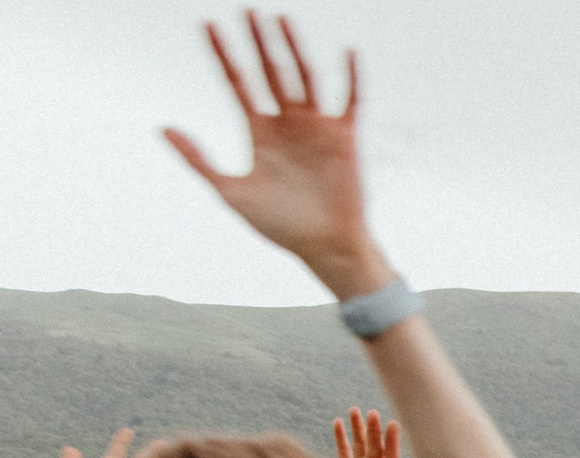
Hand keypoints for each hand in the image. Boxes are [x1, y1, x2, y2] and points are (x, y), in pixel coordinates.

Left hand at [166, 16, 390, 298]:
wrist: (325, 246)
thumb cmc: (280, 226)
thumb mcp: (230, 192)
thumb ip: (197, 158)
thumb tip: (163, 127)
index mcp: (259, 133)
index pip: (237, 83)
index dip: (222, 54)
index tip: (208, 25)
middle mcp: (287, 124)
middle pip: (269, 71)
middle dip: (256, 41)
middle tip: (246, 9)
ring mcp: (317, 128)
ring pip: (303, 77)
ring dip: (292, 48)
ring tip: (281, 18)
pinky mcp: (345, 138)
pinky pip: (350, 100)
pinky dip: (351, 78)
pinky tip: (348, 53)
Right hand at [331, 408, 421, 457]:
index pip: (391, 456)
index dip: (392, 441)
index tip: (394, 424)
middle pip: (375, 446)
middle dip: (374, 430)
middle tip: (373, 413)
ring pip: (360, 443)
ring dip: (358, 427)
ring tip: (354, 410)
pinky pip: (343, 449)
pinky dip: (341, 436)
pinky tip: (338, 421)